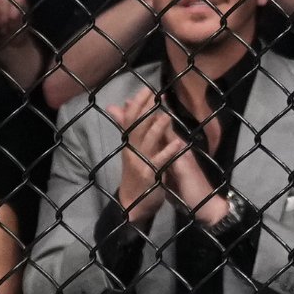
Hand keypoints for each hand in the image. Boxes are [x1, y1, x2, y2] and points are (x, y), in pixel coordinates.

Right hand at [110, 89, 188, 216]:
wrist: (134, 204)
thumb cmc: (136, 173)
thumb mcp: (131, 149)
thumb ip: (127, 128)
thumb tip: (116, 106)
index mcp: (129, 143)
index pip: (130, 119)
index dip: (137, 103)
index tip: (146, 88)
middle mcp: (133, 150)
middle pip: (138, 126)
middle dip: (146, 109)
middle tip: (155, 94)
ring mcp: (141, 163)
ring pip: (148, 141)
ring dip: (157, 127)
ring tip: (166, 114)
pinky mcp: (150, 176)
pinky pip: (160, 161)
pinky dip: (168, 151)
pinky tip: (177, 143)